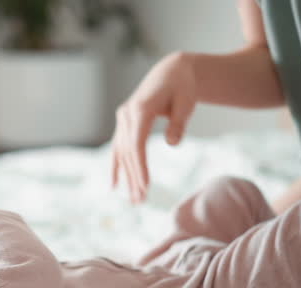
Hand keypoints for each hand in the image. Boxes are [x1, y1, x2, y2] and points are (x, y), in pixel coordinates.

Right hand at [111, 52, 196, 203]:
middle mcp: (126, 114)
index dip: (140, 166)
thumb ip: (179, 123)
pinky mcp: (124, 124)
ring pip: (122, 153)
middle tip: (140, 201)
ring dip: (126, 177)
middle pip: (128, 152)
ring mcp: (123, 119)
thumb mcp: (186, 103)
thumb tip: (172, 143)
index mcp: (140, 109)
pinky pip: (118, 148)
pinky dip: (116, 167)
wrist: (171, 72)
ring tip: (134, 200)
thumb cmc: (182, 87)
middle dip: (134, 178)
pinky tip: (114, 186)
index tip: (145, 186)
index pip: (136, 144)